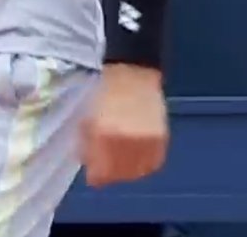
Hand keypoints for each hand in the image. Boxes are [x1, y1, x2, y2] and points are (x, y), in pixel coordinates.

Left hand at [81, 64, 168, 186]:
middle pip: (118, 172)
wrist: (132, 72)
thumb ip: (87, 140)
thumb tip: (86, 159)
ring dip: (127, 170)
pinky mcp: (161, 138)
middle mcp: (127, 140)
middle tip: (104, 168)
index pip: (101, 169)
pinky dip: (144, 164)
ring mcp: (146, 140)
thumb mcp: (88, 114)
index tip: (92, 174)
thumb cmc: (105, 90)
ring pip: (137, 170)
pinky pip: (152, 162)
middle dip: (109, 172)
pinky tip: (136, 159)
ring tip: (120, 163)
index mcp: (104, 133)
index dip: (95, 174)